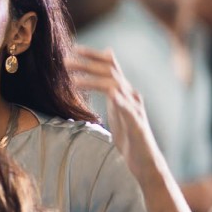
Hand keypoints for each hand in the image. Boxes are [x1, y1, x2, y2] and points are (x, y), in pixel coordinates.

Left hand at [71, 46, 159, 173]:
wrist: (145, 162)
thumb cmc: (129, 138)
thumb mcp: (117, 111)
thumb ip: (110, 93)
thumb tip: (103, 78)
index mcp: (125, 92)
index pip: (110, 65)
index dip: (94, 55)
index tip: (74, 49)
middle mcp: (131, 95)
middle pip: (110, 70)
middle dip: (88, 62)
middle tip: (66, 59)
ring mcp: (134, 107)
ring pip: (114, 83)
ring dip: (92, 78)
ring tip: (72, 78)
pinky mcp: (136, 122)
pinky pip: (125, 105)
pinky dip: (113, 96)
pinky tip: (101, 92)